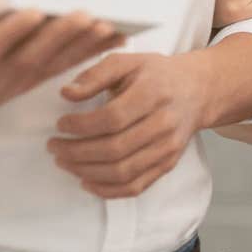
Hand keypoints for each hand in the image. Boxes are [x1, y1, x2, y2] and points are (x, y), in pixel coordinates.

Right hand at [0, 7, 123, 136]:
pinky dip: (90, 55)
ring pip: (53, 63)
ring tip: (109, 26)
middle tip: (85, 14)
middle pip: (31, 54)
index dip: (11, 32)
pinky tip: (115, 39)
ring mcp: (14, 80)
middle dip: (59, 35)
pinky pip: (63, 69)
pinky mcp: (28, 81)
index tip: (32, 12)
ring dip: (83, 46)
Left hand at [50, 52, 208, 197]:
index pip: (112, 118)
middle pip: (115, 149)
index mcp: (154, 93)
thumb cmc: (157, 74)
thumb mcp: (128, 61)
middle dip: (76, 152)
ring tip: (65, 162)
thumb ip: (96, 74)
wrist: (197, 90)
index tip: (60, 124)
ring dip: (86, 172)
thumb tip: (67, 93)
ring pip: (122, 172)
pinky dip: (107, 190)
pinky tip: (86, 181)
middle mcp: (165, 123)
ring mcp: (168, 147)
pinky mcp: (168, 164)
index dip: (81, 126)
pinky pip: (135, 187)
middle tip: (54, 147)